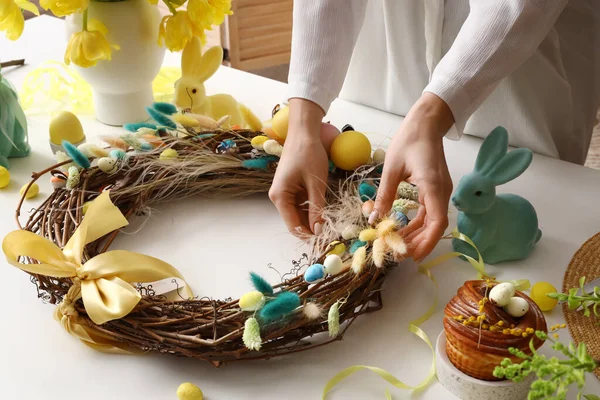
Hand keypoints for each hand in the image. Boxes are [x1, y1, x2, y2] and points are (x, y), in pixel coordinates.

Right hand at [269, 99, 327, 237]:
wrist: (304, 132)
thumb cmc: (308, 154)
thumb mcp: (316, 183)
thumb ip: (317, 208)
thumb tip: (319, 231)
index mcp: (280, 197)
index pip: (293, 226)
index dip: (308, 236)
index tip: (325, 242)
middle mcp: (278, 198)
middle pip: (295, 222)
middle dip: (312, 229)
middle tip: (331, 235)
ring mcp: (284, 193)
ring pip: (299, 214)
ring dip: (313, 219)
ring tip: (331, 224)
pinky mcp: (291, 188)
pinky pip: (301, 204)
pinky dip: (312, 209)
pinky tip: (325, 211)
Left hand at [371, 93, 454, 261]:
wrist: (426, 123)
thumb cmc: (409, 140)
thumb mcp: (391, 169)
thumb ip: (384, 195)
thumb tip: (373, 219)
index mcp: (433, 186)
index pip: (437, 222)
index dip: (426, 242)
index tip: (412, 255)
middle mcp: (441, 192)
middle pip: (434, 226)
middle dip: (417, 242)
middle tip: (397, 255)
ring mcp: (440, 191)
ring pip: (431, 221)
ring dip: (416, 235)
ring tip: (396, 245)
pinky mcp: (435, 189)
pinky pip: (428, 212)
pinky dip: (416, 223)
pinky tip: (401, 230)